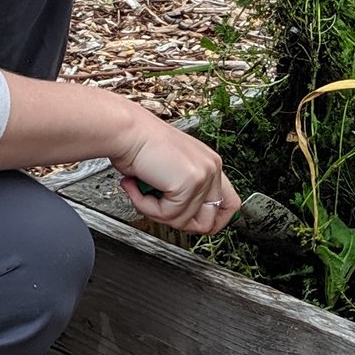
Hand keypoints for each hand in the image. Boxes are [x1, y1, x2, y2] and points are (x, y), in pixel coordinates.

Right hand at [112, 111, 238, 235]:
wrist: (125, 131)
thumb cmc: (138, 147)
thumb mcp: (169, 171)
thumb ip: (183, 192)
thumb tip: (186, 220)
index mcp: (209, 164)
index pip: (229, 205)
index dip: (212, 221)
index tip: (191, 223)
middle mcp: (211, 168)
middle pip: (210, 220)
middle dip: (180, 223)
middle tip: (158, 209)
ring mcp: (203, 175)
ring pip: (184, 221)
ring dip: (156, 212)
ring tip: (141, 191)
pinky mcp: (189, 182)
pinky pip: (168, 214)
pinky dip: (146, 206)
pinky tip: (137, 187)